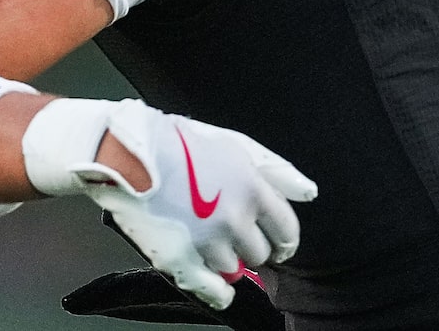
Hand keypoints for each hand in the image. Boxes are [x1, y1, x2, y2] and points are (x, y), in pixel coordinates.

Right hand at [39, 100, 313, 311]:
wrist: (130, 154)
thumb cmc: (183, 144)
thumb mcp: (238, 145)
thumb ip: (278, 171)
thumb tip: (309, 194)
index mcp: (254, 189)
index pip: (286, 231)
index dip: (285, 240)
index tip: (279, 245)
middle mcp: (236, 219)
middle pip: (260, 253)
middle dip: (253, 247)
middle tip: (238, 239)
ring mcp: (208, 242)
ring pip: (235, 269)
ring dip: (228, 261)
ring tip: (212, 245)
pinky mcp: (179, 260)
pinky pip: (211, 290)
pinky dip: (219, 294)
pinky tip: (221, 291)